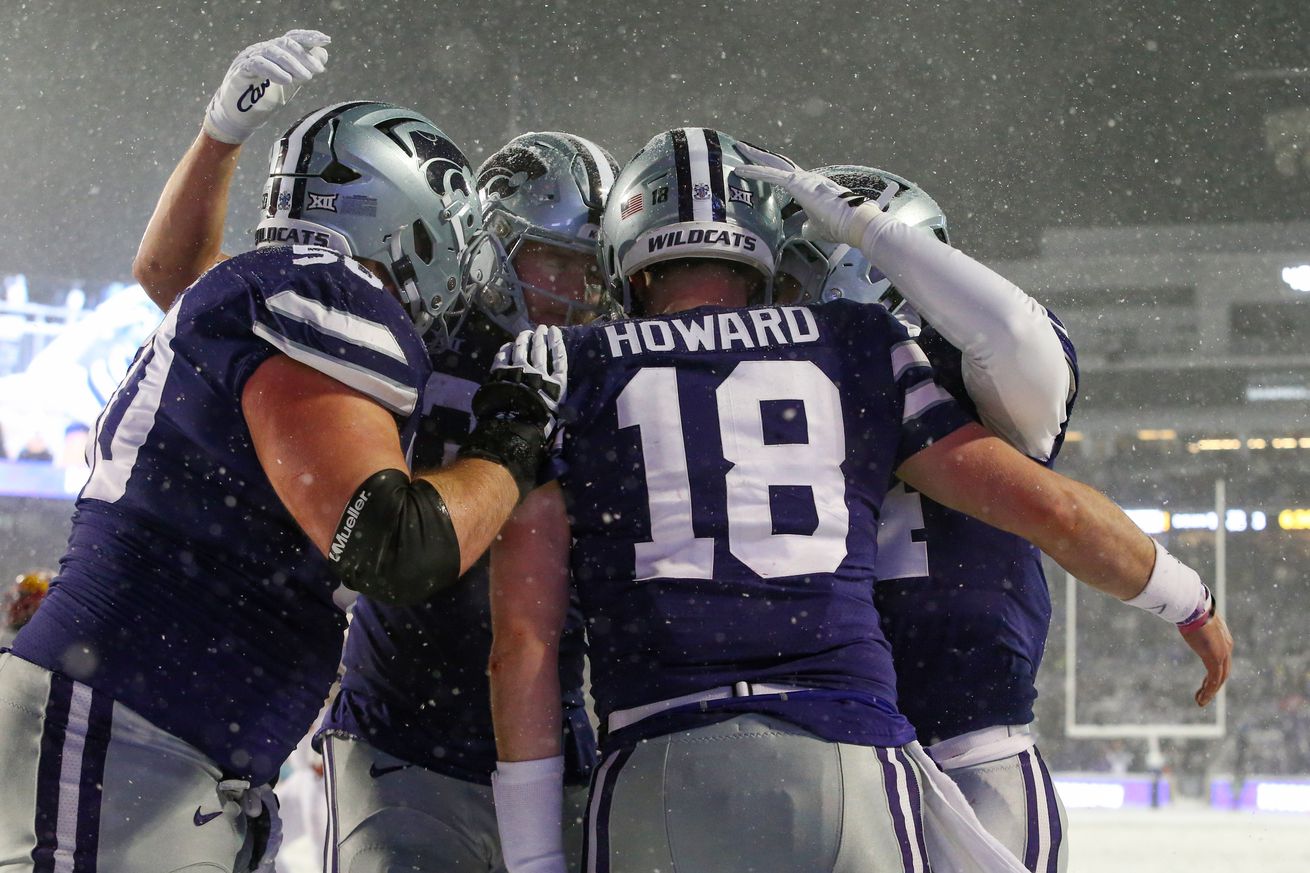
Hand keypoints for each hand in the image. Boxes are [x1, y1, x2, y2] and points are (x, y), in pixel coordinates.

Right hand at [203, 30, 330, 144]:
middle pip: (284, 43)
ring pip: (273, 51)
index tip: (326, 41)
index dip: (308, 37)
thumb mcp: (290, 83)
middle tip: (318, 70)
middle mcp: (261, 50)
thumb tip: (323, 53)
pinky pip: (258, 64)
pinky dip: (274, 70)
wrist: (240, 116)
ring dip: (293, 64)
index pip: (292, 38)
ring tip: (306, 77)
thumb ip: (305, 69)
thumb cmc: (263, 98)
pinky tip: (287, 80)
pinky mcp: (241, 70)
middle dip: (304, 56)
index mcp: (273, 51)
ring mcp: (250, 58)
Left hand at [460, 326, 567, 497]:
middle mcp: (538, 374)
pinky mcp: (500, 374)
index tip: (556, 332)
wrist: (513, 431)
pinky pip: (503, 357)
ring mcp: (518, 371)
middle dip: (541, 337)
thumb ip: (557, 414)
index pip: (559, 359)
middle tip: (541, 328)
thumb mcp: (555, 424)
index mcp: (555, 385)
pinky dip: (506, 349)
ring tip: (526, 334)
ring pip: (522, 349)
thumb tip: (559, 430)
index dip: (557, 344)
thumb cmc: (538, 432)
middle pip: (540, 349)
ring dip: (524, 339)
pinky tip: (507, 346)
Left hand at [734, 143, 887, 249]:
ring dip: (755, 157)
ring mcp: (801, 179)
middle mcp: (805, 178)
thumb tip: (802, 231)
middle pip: (778, 163)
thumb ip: (808, 226)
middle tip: (744, 148)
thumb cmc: (838, 226)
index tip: (761, 168)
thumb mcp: (818, 228)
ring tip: (739, 148)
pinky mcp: (796, 183)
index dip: (773, 172)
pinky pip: (770, 175)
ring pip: (773, 164)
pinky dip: (755, 172)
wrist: (851, 222)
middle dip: (761, 156)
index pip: (787, 177)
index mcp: (810, 188)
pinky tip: (740, 170)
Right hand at [1180, 611, 1232, 706]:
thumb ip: (1193, 623)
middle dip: (1213, 686)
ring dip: (1210, 692)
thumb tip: (1182, 615)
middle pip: (1223, 673)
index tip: (1205, 682)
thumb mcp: (1195, 619)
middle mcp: (1227, 648)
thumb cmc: (1190, 609)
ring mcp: (1222, 654)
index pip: (1222, 661)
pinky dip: (1208, 691)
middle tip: (1202, 696)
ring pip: (1219, 679)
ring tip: (1199, 701)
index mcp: (1224, 639)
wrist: (1193, 607)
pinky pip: (1213, 680)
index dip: (1214, 673)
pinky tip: (1201, 699)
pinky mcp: (1214, 659)